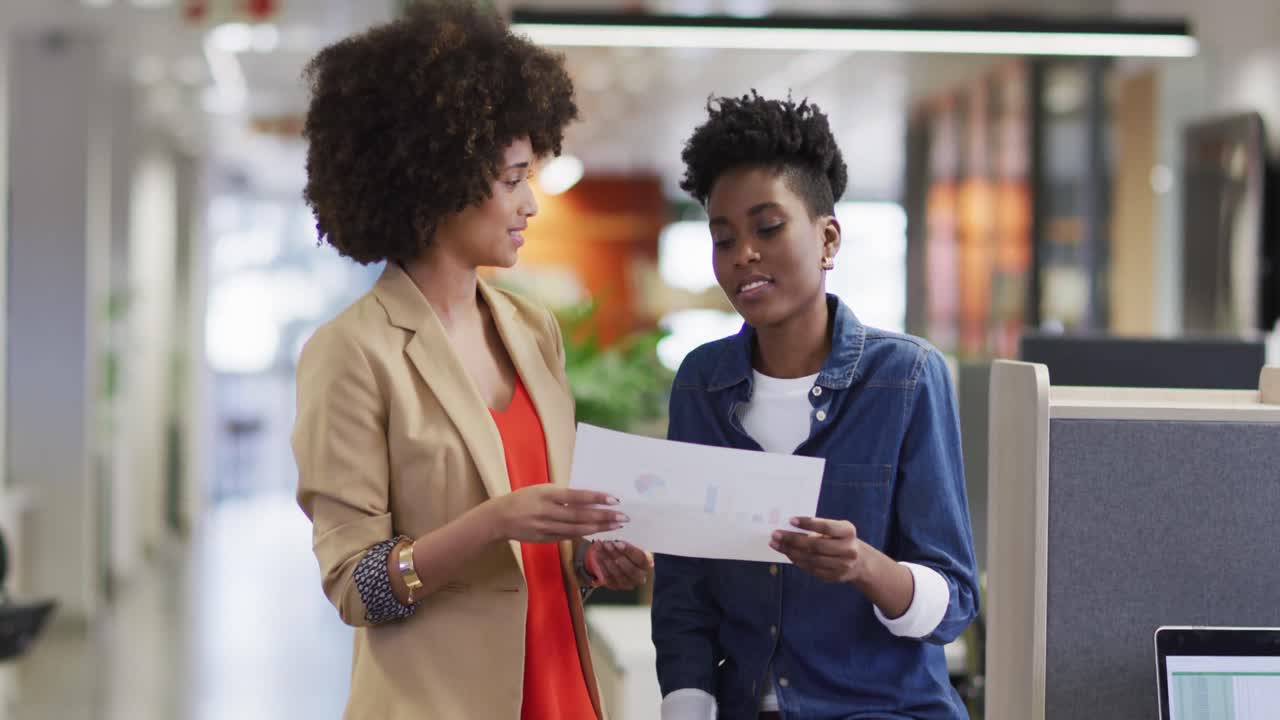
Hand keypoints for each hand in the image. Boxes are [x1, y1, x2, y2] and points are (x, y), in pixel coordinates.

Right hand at [489, 486, 625, 543]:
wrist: (500, 517)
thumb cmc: (524, 498)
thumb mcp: (542, 489)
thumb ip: (562, 494)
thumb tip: (588, 497)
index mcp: (547, 494)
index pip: (577, 496)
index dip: (596, 498)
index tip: (615, 499)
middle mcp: (548, 511)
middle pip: (581, 515)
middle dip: (604, 516)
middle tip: (623, 517)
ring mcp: (546, 527)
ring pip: (577, 529)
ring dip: (598, 528)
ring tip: (616, 526)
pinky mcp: (545, 539)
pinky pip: (568, 537)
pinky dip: (584, 535)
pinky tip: (597, 533)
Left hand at [585, 540, 652, 589]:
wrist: (625, 560)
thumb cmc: (630, 548)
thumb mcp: (634, 542)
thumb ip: (630, 539)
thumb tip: (620, 530)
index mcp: (648, 563)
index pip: (641, 559)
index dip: (629, 551)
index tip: (618, 542)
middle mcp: (640, 576)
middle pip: (629, 568)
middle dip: (616, 555)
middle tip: (606, 543)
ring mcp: (628, 583)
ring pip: (617, 573)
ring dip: (607, 558)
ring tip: (599, 546)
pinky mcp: (616, 586)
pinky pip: (608, 577)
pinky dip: (602, 565)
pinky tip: (597, 554)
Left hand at [770, 517, 866, 583]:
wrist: (859, 562)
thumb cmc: (840, 539)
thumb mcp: (836, 529)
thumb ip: (818, 527)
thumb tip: (788, 526)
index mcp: (848, 532)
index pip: (826, 527)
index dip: (808, 523)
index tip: (790, 520)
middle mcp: (848, 549)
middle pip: (815, 545)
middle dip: (793, 539)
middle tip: (776, 534)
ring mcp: (842, 565)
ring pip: (811, 559)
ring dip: (790, 551)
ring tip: (776, 544)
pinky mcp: (834, 576)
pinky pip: (811, 568)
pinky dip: (797, 561)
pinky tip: (787, 554)